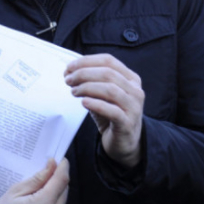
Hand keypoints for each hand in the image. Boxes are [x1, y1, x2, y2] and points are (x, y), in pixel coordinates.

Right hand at [0, 158, 69, 203]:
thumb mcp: (16, 191)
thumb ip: (38, 178)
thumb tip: (52, 165)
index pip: (61, 181)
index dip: (63, 167)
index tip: (60, 160)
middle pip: (64, 191)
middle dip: (57, 180)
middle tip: (46, 174)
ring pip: (63, 202)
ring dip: (56, 194)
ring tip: (39, 193)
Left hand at [65, 54, 144, 168]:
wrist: (125, 143)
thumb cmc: (112, 116)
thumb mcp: (104, 95)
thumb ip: (93, 82)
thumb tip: (71, 71)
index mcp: (131, 78)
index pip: (108, 61)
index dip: (87, 61)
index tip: (69, 67)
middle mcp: (135, 90)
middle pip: (108, 73)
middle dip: (84, 74)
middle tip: (68, 80)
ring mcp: (134, 107)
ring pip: (110, 90)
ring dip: (87, 88)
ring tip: (73, 92)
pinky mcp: (127, 123)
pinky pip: (112, 111)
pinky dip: (96, 104)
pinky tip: (84, 102)